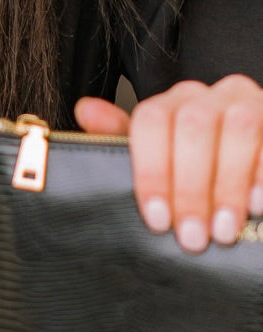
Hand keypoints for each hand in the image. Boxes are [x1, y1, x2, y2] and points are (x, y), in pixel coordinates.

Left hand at [75, 75, 262, 252]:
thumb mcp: (158, 160)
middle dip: (189, 187)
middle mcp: (209, 95)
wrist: (249, 176)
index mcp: (172, 103)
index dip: (151, 172)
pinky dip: (262, 174)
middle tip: (191, 236)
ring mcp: (250, 101)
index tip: (156, 219)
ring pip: (237, 127)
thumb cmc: (198, 173)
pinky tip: (256, 205)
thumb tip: (85, 108)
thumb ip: (121, 138)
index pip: (151, 121)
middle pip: (192, 126)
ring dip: (228, 184)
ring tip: (222, 230)